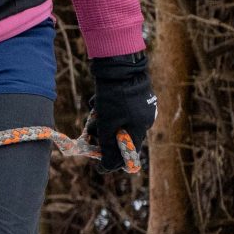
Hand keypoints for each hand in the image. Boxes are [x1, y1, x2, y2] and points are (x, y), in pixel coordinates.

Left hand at [88, 51, 154, 177]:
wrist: (119, 65)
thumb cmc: (114, 96)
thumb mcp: (107, 124)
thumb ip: (108, 146)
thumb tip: (107, 168)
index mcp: (140, 128)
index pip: (128, 153)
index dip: (112, 159)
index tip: (98, 163)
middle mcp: (143, 119)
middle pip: (120, 137)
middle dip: (103, 136)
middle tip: (90, 130)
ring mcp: (139, 106)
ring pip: (115, 122)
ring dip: (101, 121)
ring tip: (95, 111)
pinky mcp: (132, 95)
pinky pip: (116, 109)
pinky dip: (104, 109)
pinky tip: (98, 101)